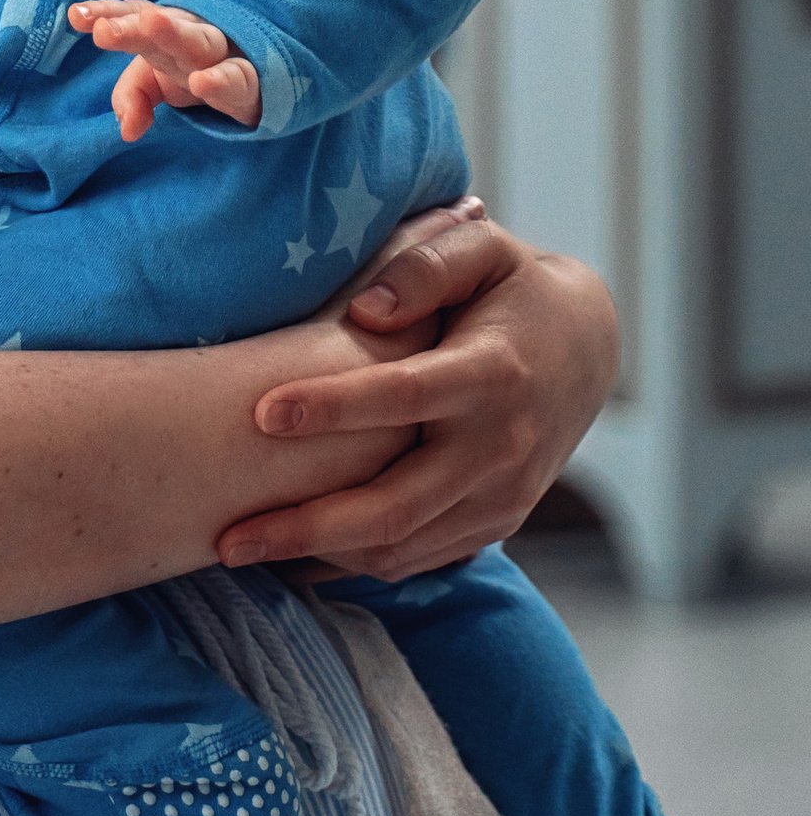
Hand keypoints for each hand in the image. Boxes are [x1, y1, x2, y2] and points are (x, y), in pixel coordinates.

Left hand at [68, 0, 261, 140]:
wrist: (266, 76)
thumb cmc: (198, 69)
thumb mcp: (160, 81)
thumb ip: (133, 96)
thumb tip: (127, 130)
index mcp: (165, 31)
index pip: (134, 14)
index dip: (108, 13)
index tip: (77, 16)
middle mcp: (192, 36)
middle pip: (160, 26)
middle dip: (131, 26)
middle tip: (104, 29)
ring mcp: (224, 54)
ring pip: (199, 41)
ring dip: (175, 33)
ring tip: (151, 25)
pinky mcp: (253, 82)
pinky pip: (239, 78)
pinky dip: (222, 79)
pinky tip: (203, 82)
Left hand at [214, 204, 619, 580]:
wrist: (589, 348)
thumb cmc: (513, 288)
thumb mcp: (483, 250)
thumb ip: (426, 267)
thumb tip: (365, 311)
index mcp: (494, 373)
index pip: (406, 396)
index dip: (333, 407)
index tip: (259, 412)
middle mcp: (501, 448)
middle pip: (396, 506)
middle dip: (305, 527)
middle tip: (225, 537)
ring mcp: (502, 496)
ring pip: (401, 547)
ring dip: (318, 557)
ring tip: (240, 550)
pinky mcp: (495, 523)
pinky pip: (417, 560)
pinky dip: (352, 565)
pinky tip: (290, 558)